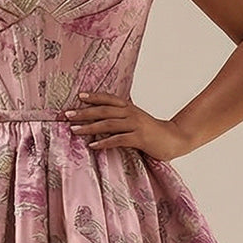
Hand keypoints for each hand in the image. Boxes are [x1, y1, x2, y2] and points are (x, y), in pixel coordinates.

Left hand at [64, 92, 191, 159]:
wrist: (176, 139)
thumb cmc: (153, 133)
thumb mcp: (137, 122)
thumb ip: (122, 120)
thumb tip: (102, 123)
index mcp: (130, 108)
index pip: (109, 99)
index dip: (94, 96)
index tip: (79, 96)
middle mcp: (131, 113)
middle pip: (104, 110)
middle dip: (84, 112)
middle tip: (67, 114)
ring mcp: (136, 125)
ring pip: (108, 124)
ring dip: (89, 127)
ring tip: (74, 129)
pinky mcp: (140, 138)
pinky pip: (119, 139)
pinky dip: (105, 142)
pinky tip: (93, 146)